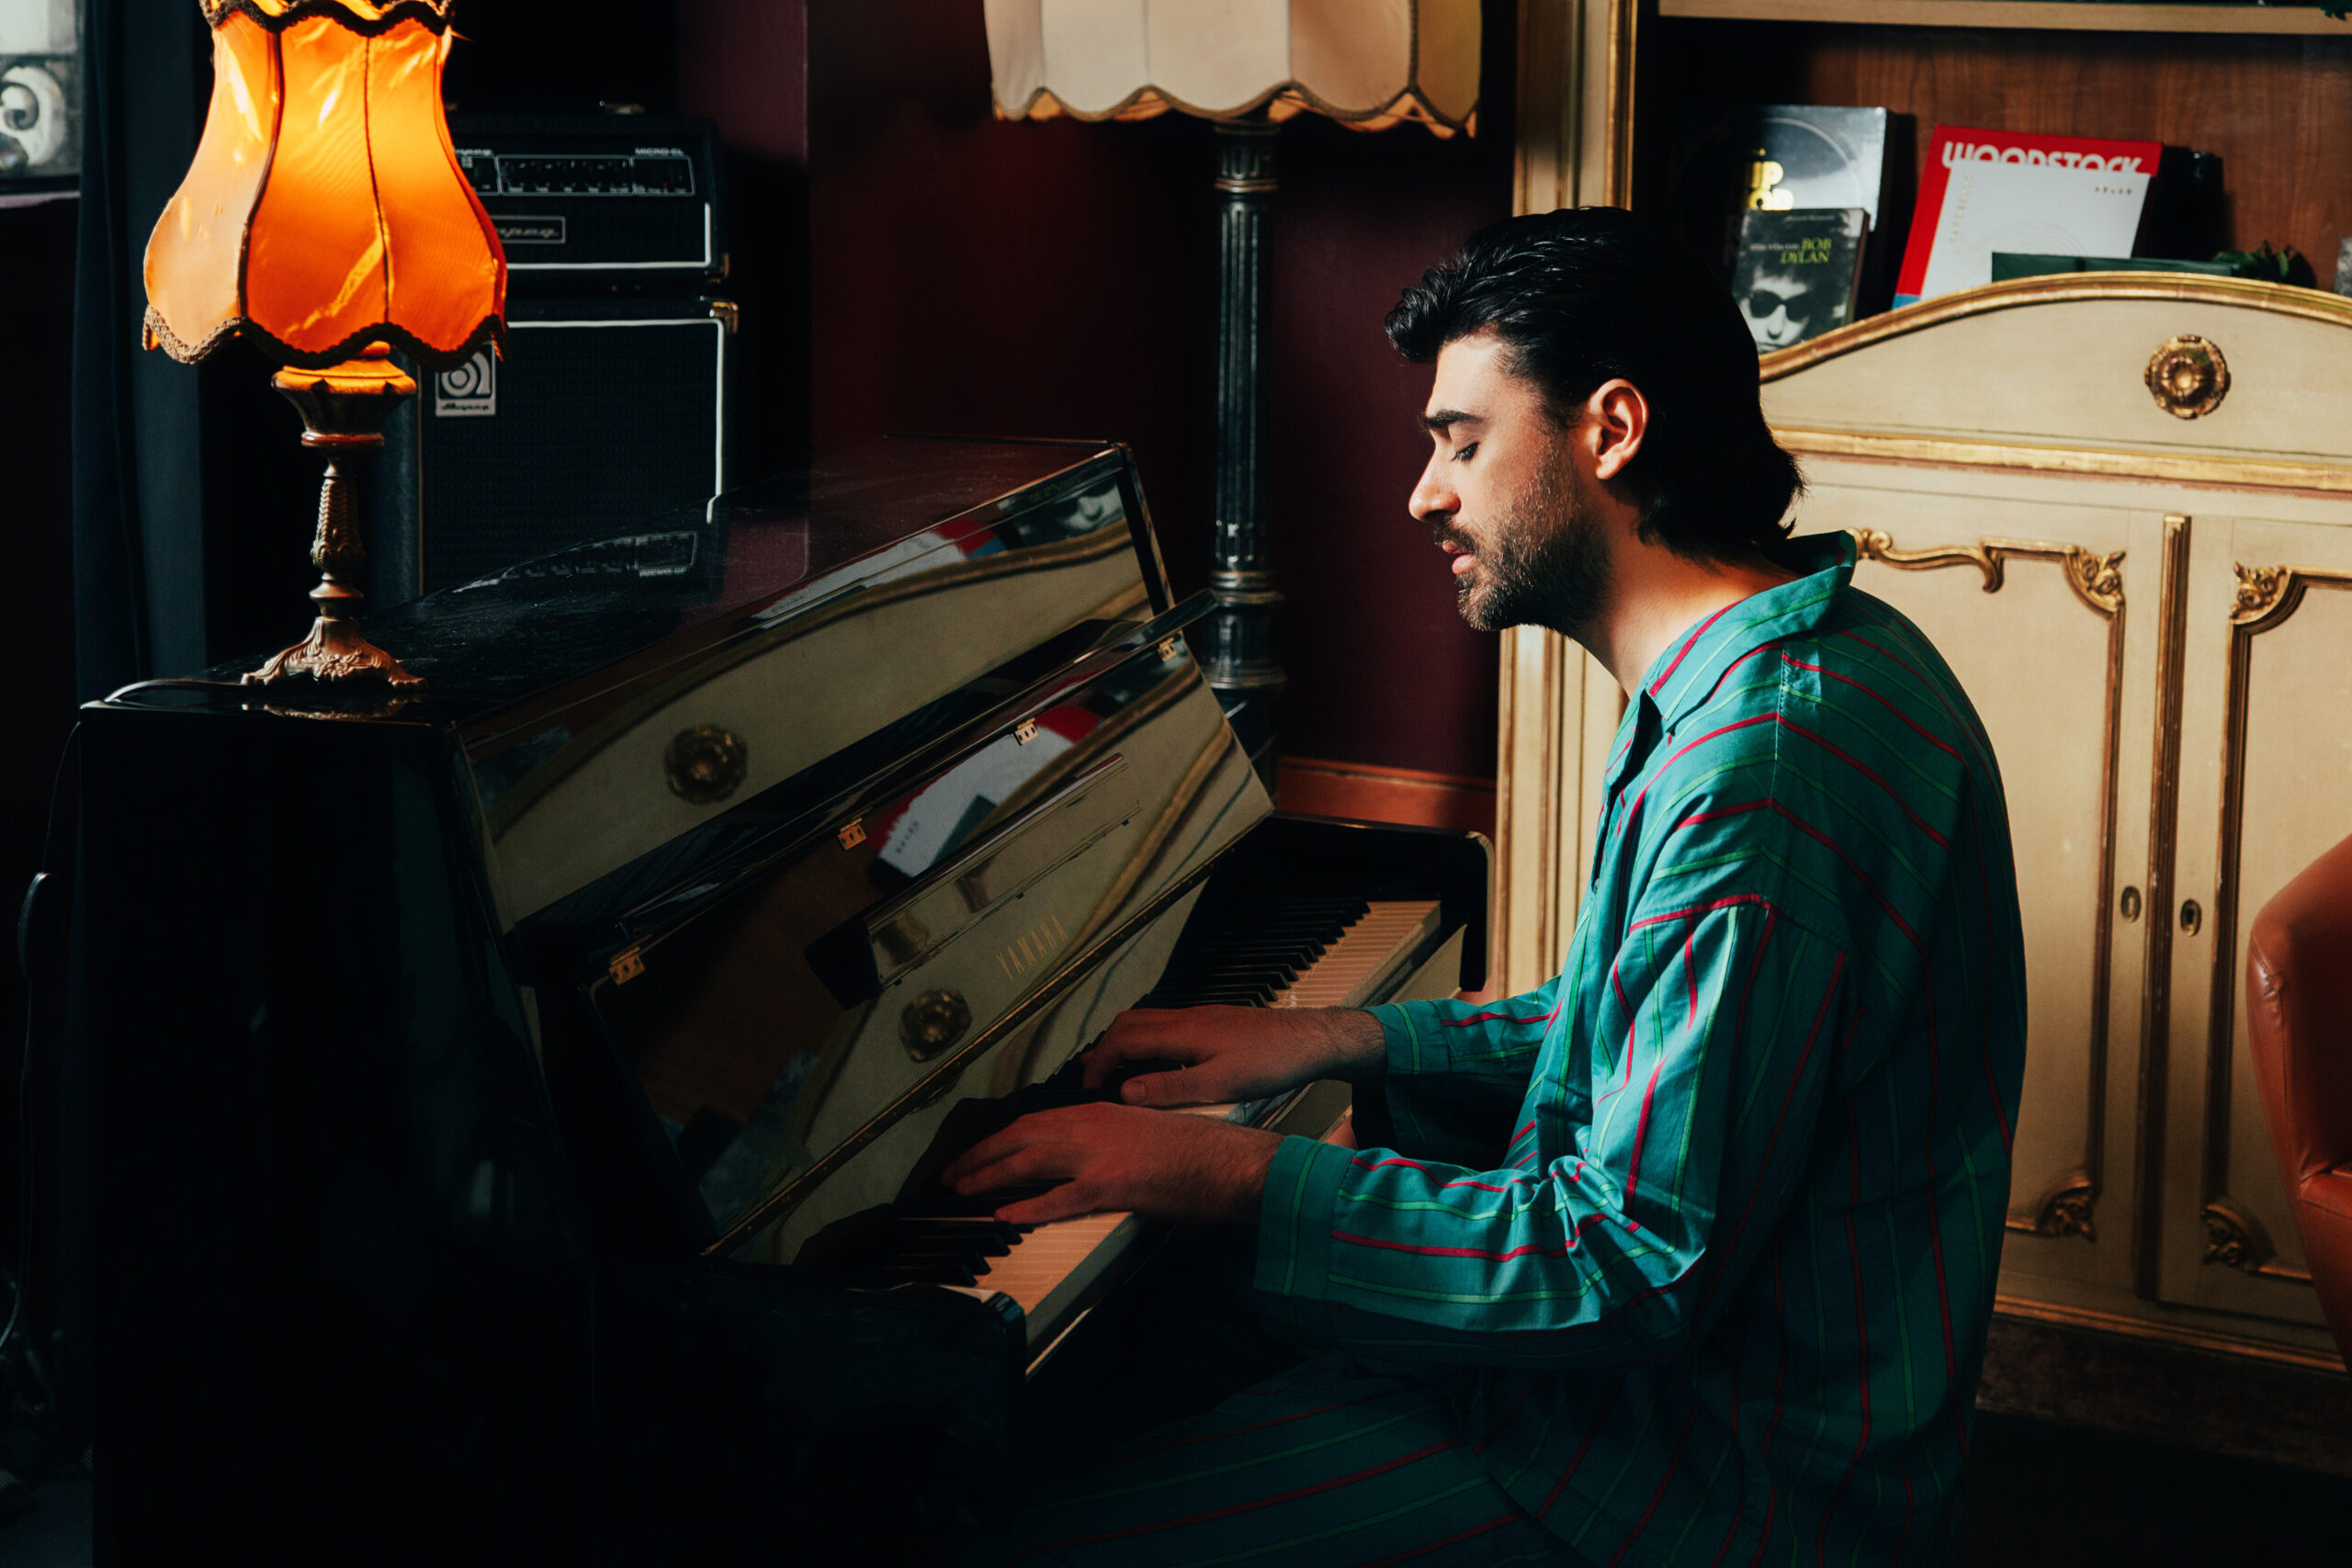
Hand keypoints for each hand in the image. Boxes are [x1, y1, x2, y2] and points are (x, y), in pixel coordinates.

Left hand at [940, 1102, 1282, 1225]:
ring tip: (962, 1191)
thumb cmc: (1191, 1153)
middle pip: (1021, 1135)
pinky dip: (1028, 1207)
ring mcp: (1100, 1154)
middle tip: (952, 1173)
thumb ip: (1103, 1139)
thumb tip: (1072, 1158)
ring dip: (989, 1175)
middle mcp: (1092, 1125)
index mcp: (1099, 1111)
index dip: (998, 1137)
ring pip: (1030, 1160)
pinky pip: (1059, 1198)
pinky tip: (1005, 1215)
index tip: (974, 1152)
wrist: (1227, 1163)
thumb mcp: (1138, 1132)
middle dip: (981, 1155)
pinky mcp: (1112, 1184)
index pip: (1033, 1120)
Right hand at [1081, 1005, 1384, 1107]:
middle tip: (1093, 1078)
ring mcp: (1199, 1018)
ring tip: (1116, 1072)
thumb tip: (1127, 1093)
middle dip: (1103, 1050)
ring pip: (1146, 1023)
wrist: (1310, 1040)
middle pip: (1126, 1024)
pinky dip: (1147, 1044)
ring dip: (1124, 1045)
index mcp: (1182, 1033)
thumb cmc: (1272, 1061)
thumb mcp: (1219, 1085)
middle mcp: (1185, 1019)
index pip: (1121, 1041)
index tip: (1088, 1087)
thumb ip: (1171, 1089)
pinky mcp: (1212, 1023)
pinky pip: (1165, 1027)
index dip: (1098, 1063)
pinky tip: (1157, 1065)